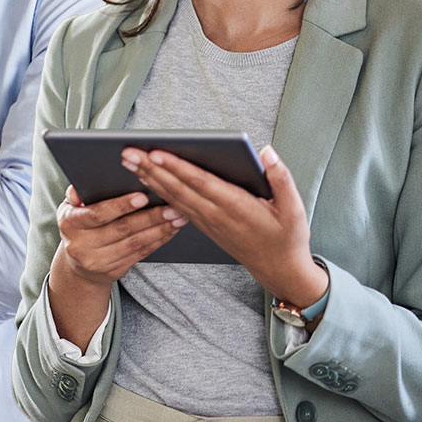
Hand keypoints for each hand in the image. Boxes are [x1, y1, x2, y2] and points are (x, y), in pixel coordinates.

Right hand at [48, 186, 184, 349]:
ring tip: (177, 216)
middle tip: (172, 206)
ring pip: (135, 243)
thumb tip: (78, 189)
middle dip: (150, 217)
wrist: (78, 265)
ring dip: (159, 229)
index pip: (97, 214)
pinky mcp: (114, 271)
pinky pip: (140, 254)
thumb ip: (76, 196)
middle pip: (122, 229)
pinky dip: (158, 241)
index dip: (120, 206)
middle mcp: (81, 245)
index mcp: (70, 223)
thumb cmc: (79, 226)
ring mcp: (98, 261)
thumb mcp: (70, 208)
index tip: (143, 197)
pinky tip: (170, 230)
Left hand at [120, 145, 327, 306]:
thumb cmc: (287, 236)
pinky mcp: (204, 225)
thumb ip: (280, 177)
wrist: (279, 270)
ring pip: (172, 197)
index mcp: (237, 207)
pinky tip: (144, 180)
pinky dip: (158, 192)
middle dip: (151, 169)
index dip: (177, 168)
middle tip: (127, 152)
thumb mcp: (294, 207)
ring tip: (128, 162)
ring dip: (149, 179)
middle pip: (178, 188)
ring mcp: (207, 222)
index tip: (156, 153)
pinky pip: (176, 206)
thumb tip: (265, 151)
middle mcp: (216, 214)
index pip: (200, 183)